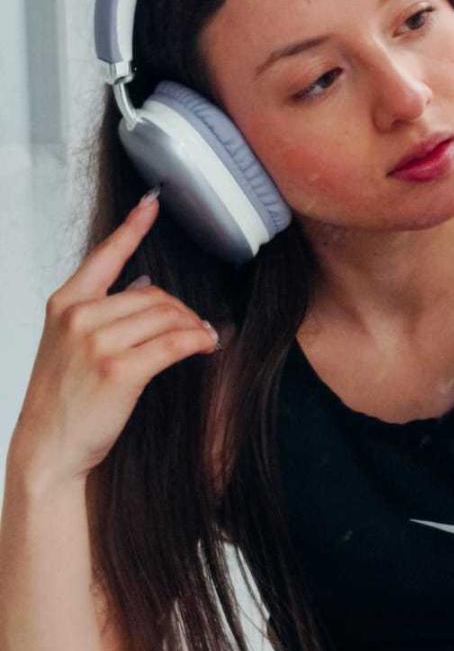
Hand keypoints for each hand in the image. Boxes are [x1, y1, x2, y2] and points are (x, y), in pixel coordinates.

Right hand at [10, 193, 220, 492]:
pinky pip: (175, 342)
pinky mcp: (120, 369)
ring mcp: (97, 342)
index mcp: (65, 303)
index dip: (132, 227)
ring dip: (194, 325)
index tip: (153, 203)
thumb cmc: (62, 400)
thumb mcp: (69, 345)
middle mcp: (79, 316)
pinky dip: (198, 341)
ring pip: (167, 315)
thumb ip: (101, 313)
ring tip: (205, 337)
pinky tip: (206, 346)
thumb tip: (144, 286)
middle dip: (182, 309)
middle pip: (153, 293)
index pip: (105, 256)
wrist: (49, 446)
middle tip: (197, 326)